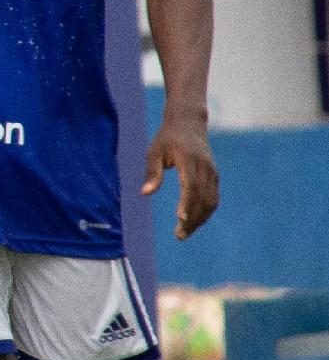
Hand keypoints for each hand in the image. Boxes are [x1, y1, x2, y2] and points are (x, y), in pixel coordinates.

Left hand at [143, 112, 218, 239]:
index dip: (187, 203)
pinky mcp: (214, 176)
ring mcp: (212, 172)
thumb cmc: (167, 138)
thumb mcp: (154, 151)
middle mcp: (205, 167)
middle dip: (193, 219)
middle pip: (203, 198)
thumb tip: (146, 193)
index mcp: (190, 160)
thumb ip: (151, 172)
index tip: (181, 219)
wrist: (188, 124)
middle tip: (179, 235)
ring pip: (211, 201)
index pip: (191, 186)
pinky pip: (213, 198)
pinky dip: (205, 212)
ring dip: (200, 219)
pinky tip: (193, 222)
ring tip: (184, 233)